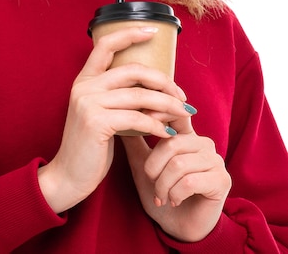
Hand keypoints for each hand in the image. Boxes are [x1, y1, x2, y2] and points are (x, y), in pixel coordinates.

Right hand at [38, 26, 190, 213]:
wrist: (69, 176)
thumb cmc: (91, 147)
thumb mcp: (104, 114)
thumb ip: (122, 98)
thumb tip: (158, 90)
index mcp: (85, 80)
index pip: (106, 45)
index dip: (129, 34)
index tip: (152, 31)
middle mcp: (84, 86)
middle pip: (132, 70)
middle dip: (163, 81)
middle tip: (181, 96)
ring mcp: (88, 102)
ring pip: (139, 95)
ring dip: (167, 104)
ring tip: (183, 114)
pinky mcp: (96, 121)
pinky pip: (137, 118)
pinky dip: (157, 125)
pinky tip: (167, 132)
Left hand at [122, 114, 231, 241]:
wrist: (178, 228)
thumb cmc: (161, 194)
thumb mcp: (143, 166)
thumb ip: (135, 141)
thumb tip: (121, 116)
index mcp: (186, 136)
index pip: (175, 114)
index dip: (160, 113)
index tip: (142, 118)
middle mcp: (203, 143)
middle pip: (171, 143)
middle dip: (153, 167)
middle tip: (151, 182)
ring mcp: (215, 160)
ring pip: (179, 164)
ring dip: (163, 185)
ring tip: (161, 196)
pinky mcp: (221, 180)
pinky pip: (190, 182)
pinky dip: (175, 194)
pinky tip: (174, 201)